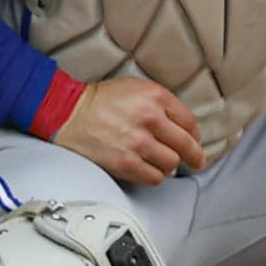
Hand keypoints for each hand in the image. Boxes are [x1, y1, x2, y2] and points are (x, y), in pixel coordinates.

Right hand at [54, 75, 202, 185]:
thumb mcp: (138, 88)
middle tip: (196, 161)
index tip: (194, 140)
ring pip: (171, 163)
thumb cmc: (102, 100)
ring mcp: (138, 143)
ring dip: (169, 164)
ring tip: (162, 162)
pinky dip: (155, 176)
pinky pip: (154, 177)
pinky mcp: (125, 163)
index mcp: (156, 98)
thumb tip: (183, 124)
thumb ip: (163, 103)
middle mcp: (150, 119)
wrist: (68, 113)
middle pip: (186, 145)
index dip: (194, 134)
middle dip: (194, 155)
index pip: (189, 122)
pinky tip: (149, 169)